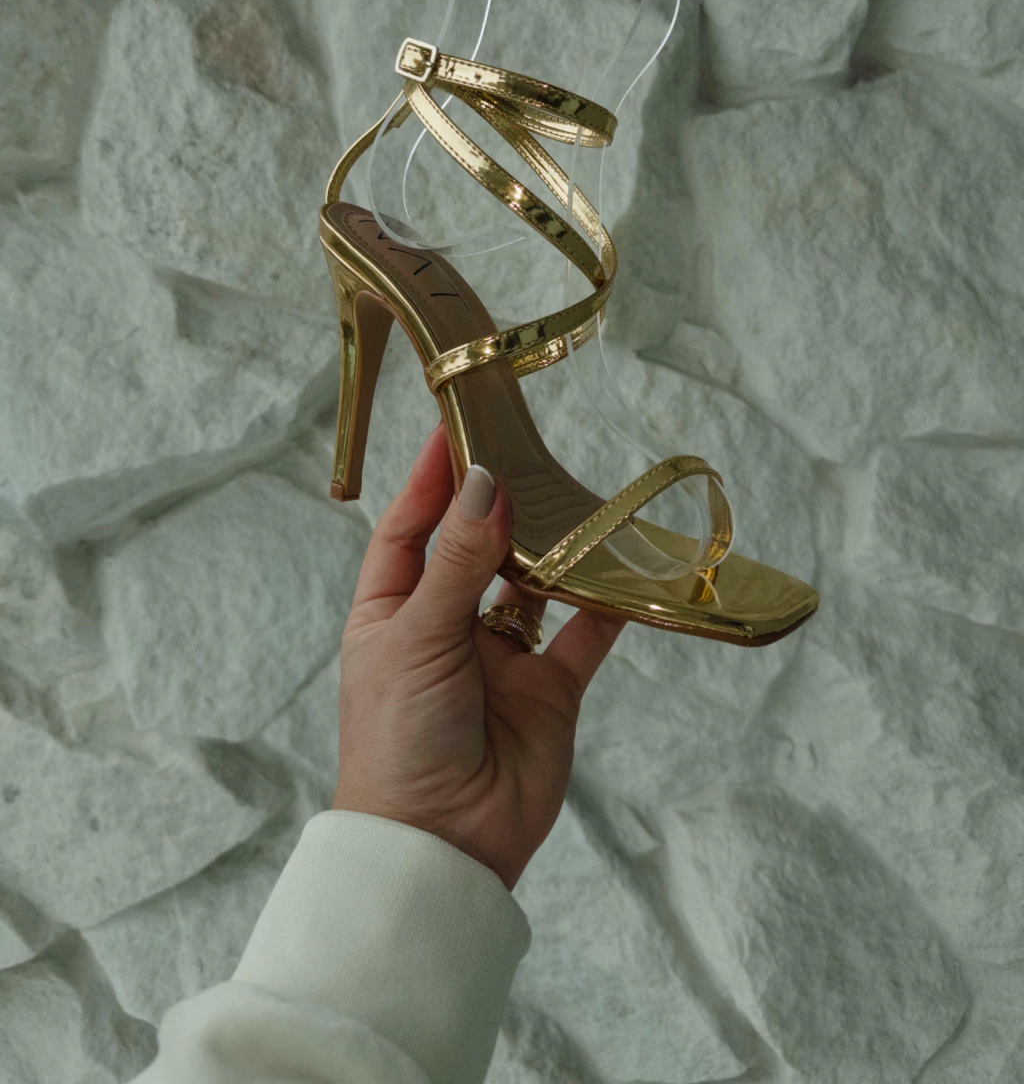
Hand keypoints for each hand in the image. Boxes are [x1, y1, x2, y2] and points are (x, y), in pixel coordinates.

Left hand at [334, 423, 626, 891]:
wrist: (440, 849)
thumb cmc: (399, 740)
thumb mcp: (415, 638)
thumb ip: (458, 561)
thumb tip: (487, 483)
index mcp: (390, 615)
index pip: (409, 530)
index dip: (430, 482)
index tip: (456, 430)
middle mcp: (444, 630)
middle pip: (475, 550)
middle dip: (498, 504)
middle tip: (530, 449)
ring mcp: (499, 662)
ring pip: (533, 586)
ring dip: (553, 547)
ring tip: (575, 497)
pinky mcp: (548, 694)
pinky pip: (583, 638)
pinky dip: (606, 604)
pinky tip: (624, 567)